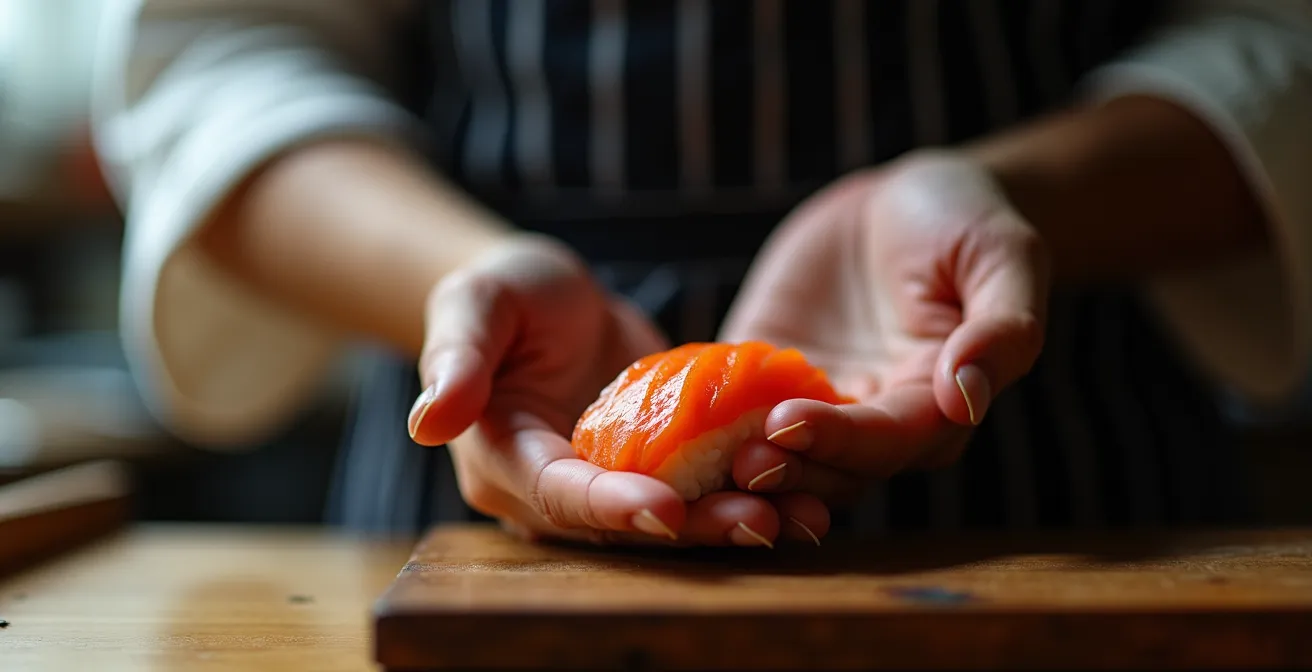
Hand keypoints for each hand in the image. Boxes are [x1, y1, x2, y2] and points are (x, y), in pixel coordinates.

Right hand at [409, 235, 830, 546]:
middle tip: (763, 521)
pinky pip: (702, 484)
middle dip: (695, 526)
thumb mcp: (475, 306)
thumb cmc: (502, 291)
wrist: (546, 296)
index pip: (559, 494)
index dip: (611, 506)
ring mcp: (608, 484)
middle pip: (626, 523)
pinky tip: (812, 485)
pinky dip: (750, 488)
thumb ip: (457, 359)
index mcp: (504, 462)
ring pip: (673, 515)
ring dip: (735, 519)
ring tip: (804, 514)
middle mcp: (556, 490)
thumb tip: (427, 421)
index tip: (666, 507)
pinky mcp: (654, 467)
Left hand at [720, 150, 1050, 489]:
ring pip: (775, 455)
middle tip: (738, 461)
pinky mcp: (761, 378)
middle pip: (829, 467)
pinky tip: (658, 420)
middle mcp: (871, 422)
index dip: (840, 438)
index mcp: (935, 407)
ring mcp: (812, 404)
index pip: (888, 439)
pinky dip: (694, 420)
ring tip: (698, 459)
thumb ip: (1001, 329)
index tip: (790, 423)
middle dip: (785, 468)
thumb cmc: (965, 223)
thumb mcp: (1003, 258)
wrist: (903, 200)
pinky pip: (724, 407)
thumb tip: (965, 396)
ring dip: (737, 466)